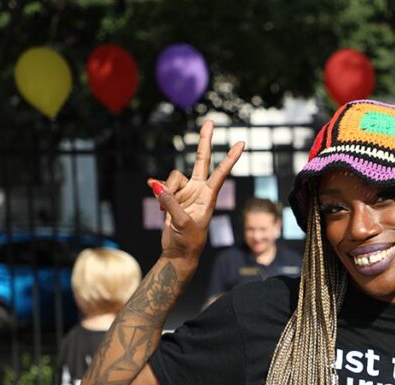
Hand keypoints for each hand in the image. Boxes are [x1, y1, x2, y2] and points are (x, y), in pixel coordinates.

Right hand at [149, 120, 243, 261]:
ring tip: (164, 209)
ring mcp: (185, 192)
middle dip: (204, 141)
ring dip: (166, 189)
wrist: (178, 253)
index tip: (242, 143)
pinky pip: (161, 186)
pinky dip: (157, 190)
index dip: (230, 158)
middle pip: (201, 160)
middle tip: (210, 122)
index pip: (221, 172)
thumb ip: (170, 202)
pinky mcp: (172, 197)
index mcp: (208, 196)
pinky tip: (152, 193)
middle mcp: (198, 190)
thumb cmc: (188, 241)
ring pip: (173, 177)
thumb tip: (155, 185)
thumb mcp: (182, 222)